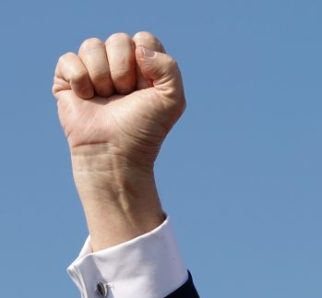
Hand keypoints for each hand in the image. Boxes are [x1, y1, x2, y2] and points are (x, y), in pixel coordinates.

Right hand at [53, 32, 183, 248]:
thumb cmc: (144, 129)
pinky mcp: (68, 78)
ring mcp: (93, 70)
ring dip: (102, 76)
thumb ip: (169, 67)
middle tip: (124, 95)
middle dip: (123, 70)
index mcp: (145, 65)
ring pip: (92, 45)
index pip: (143, 39)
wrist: (115, 152)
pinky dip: (79, 80)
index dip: (144, 61)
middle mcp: (118, 64)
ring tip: (106, 98)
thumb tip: (138, 48)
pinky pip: (68, 59)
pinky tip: (86, 98)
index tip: (145, 87)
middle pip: (118, 40)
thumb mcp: (172, 99)